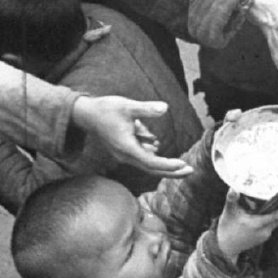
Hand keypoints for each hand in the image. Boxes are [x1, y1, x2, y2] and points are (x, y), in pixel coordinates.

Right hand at [71, 96, 193, 176]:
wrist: (87, 114)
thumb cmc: (106, 109)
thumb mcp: (128, 106)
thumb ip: (147, 109)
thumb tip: (165, 108)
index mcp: (127, 148)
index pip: (151, 163)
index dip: (168, 165)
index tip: (184, 164)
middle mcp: (126, 156)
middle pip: (152, 169)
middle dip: (172, 171)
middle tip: (190, 171)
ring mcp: (124, 154)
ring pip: (147, 163)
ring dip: (163, 163)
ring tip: (182, 164)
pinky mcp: (124, 150)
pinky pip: (141, 155)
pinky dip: (151, 151)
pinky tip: (154, 141)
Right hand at [216, 188, 277, 261]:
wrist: (225, 248)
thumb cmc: (227, 229)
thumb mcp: (228, 213)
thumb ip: (232, 199)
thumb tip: (233, 187)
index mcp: (258, 224)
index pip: (276, 215)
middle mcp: (264, 231)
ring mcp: (264, 236)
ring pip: (275, 222)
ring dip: (276, 213)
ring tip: (277, 201)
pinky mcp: (263, 238)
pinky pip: (271, 226)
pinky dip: (271, 219)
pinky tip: (266, 212)